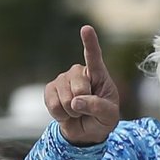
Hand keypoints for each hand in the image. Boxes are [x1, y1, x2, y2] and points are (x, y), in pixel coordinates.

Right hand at [43, 25, 120, 145]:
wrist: (86, 131)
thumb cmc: (102, 118)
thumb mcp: (110, 116)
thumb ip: (98, 107)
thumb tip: (76, 101)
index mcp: (98, 74)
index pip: (94, 56)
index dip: (89, 42)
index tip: (86, 29)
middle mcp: (79, 72)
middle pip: (79, 87)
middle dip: (84, 105)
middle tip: (88, 109)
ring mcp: (62, 79)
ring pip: (65, 99)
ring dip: (72, 112)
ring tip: (78, 112)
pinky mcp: (50, 89)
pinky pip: (53, 104)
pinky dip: (61, 115)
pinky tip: (66, 113)